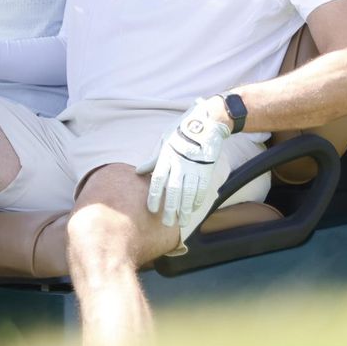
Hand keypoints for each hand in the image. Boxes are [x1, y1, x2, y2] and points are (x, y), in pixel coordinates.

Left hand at [136, 98, 231, 228]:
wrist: (206, 122)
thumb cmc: (181, 132)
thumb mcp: (164, 141)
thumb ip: (154, 159)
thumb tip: (139, 171)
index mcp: (167, 156)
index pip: (158, 180)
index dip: (154, 196)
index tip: (152, 209)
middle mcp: (180, 163)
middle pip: (174, 190)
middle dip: (170, 208)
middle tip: (167, 223)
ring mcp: (195, 167)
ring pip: (189, 192)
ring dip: (186, 209)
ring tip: (183, 222)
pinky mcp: (207, 168)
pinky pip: (202, 187)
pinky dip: (198, 199)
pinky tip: (195, 208)